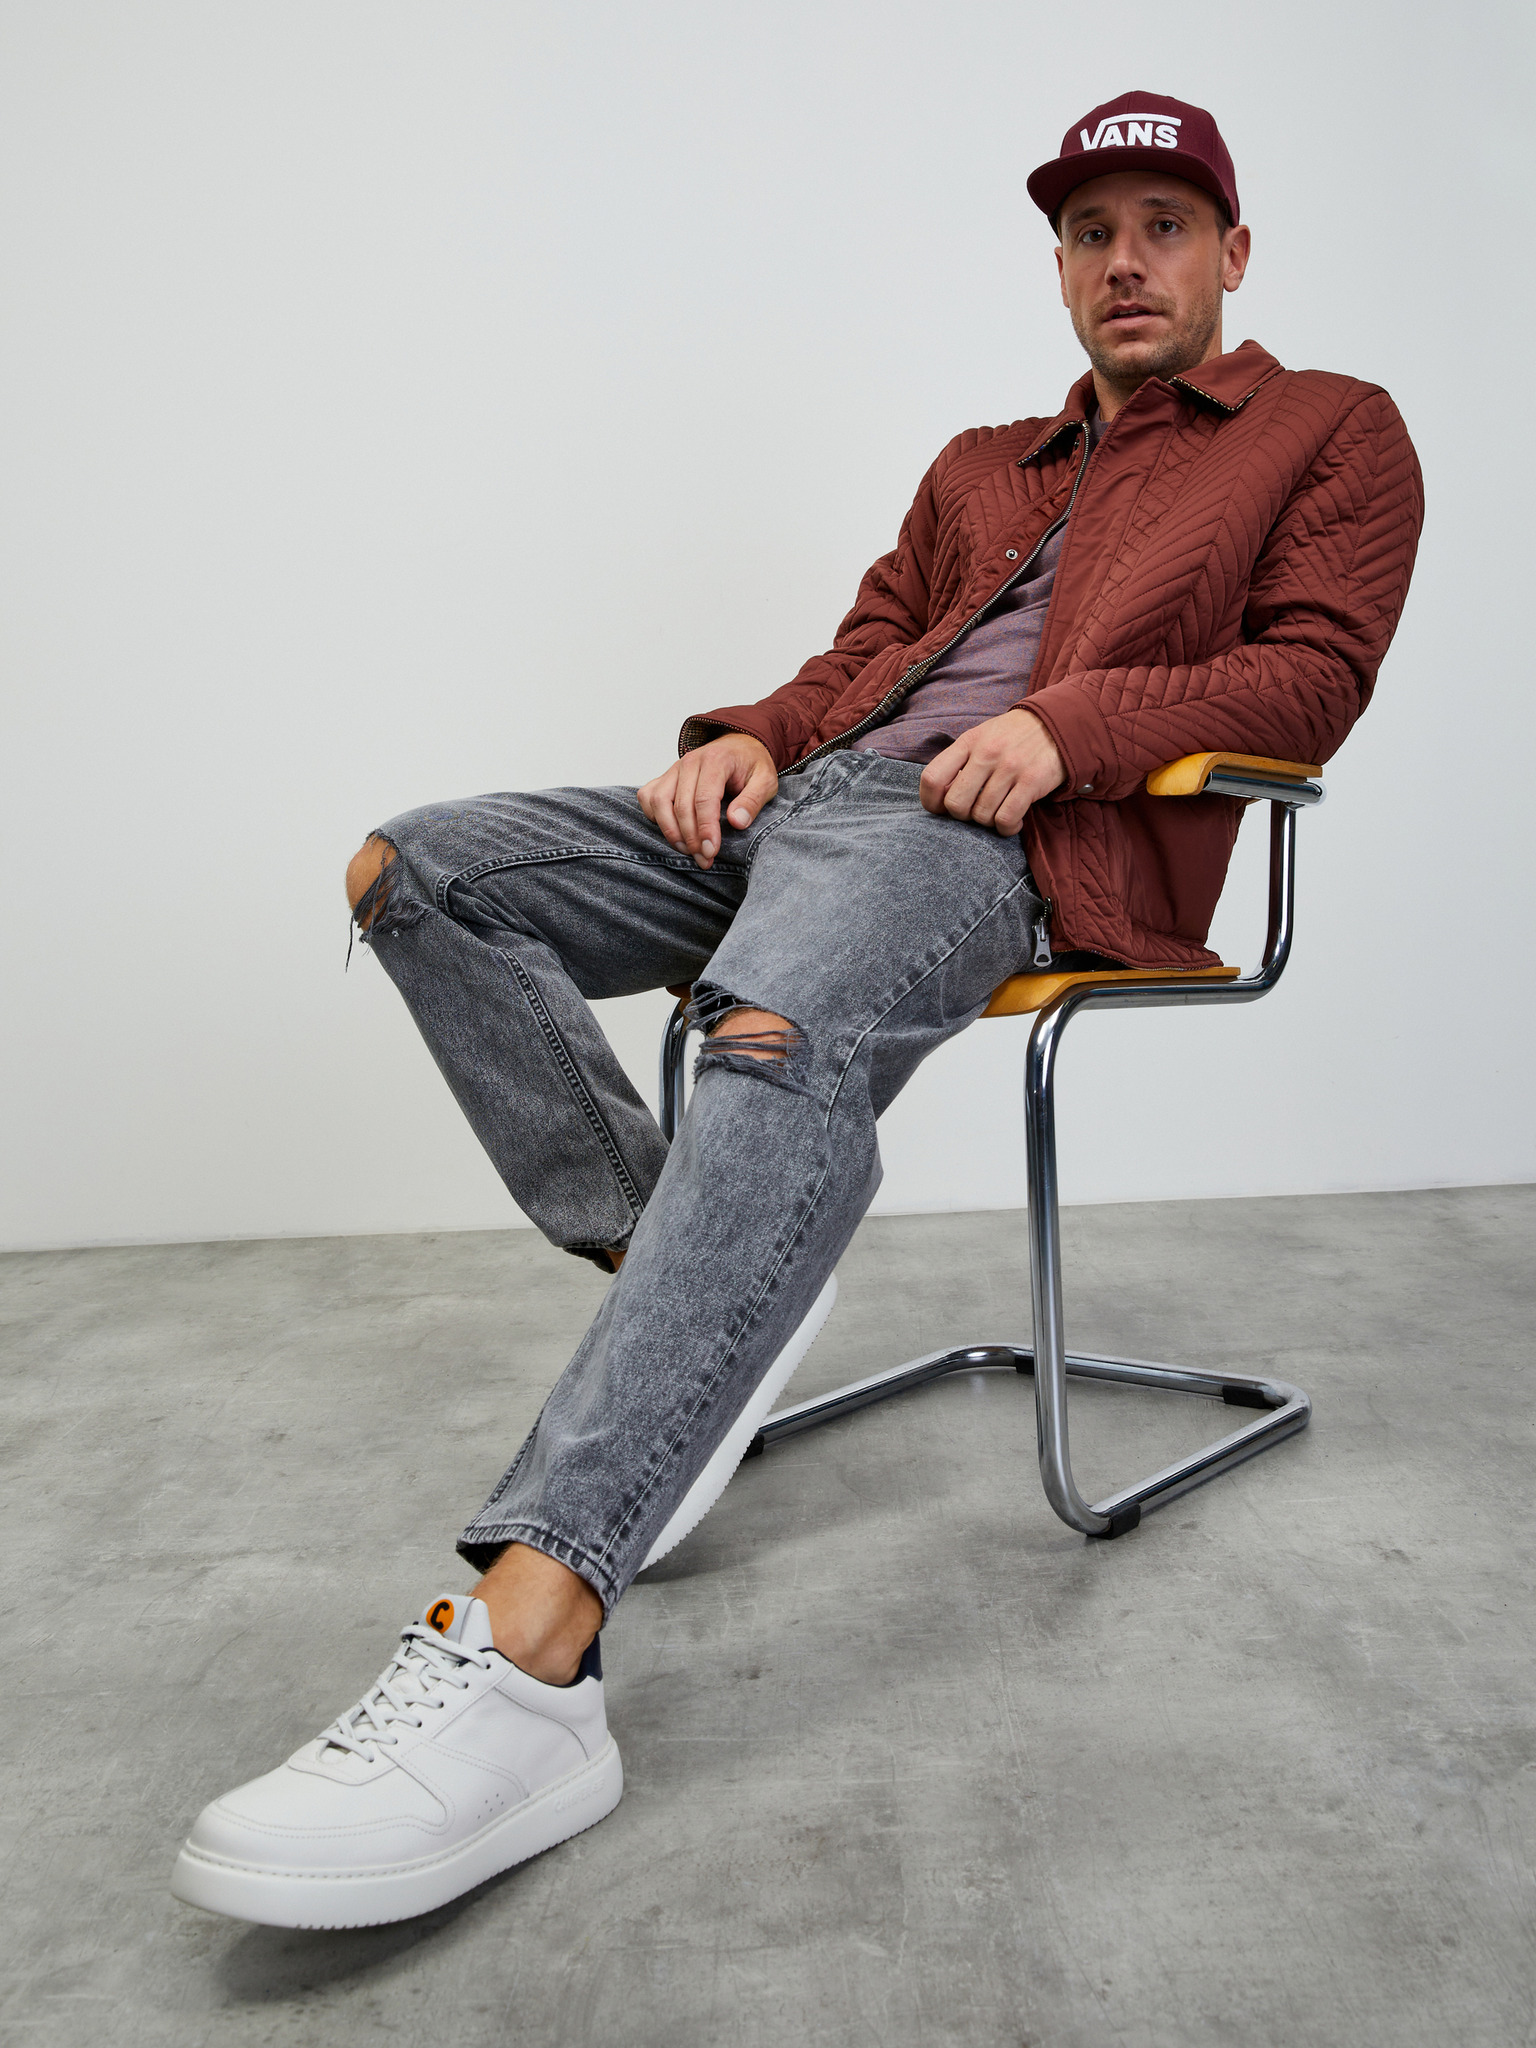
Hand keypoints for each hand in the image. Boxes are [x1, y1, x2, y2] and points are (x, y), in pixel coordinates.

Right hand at [638, 732, 777, 869]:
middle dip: (691, 838)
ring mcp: (674, 768)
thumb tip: (737, 822)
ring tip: (688, 850)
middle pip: (681, 805)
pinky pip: (648, 797)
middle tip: (703, 859)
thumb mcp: (766, 781)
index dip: (705, 829)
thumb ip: (753, 800)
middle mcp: (690, 762)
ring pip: (659, 801)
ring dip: (670, 831)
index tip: (711, 852)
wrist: (739, 746)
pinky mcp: (665, 776)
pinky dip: (654, 816)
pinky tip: (672, 831)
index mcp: (716, 760)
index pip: (704, 799)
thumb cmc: (751, 765)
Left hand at [919, 708, 1064, 834]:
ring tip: (997, 811)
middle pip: (955, 804)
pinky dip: (1007, 828)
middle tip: (975, 810)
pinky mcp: (1032, 782)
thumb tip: (941, 796)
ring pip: (982, 815)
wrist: (1058, 723)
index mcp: (968, 742)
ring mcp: (1010, 767)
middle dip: (962, 816)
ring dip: (988, 822)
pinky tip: (1012, 821)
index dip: (930, 801)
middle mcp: (987, 753)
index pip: (932, 778)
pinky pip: (1006, 819)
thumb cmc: (1012, 737)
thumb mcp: (982, 737)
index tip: (940, 808)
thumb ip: (960, 761)